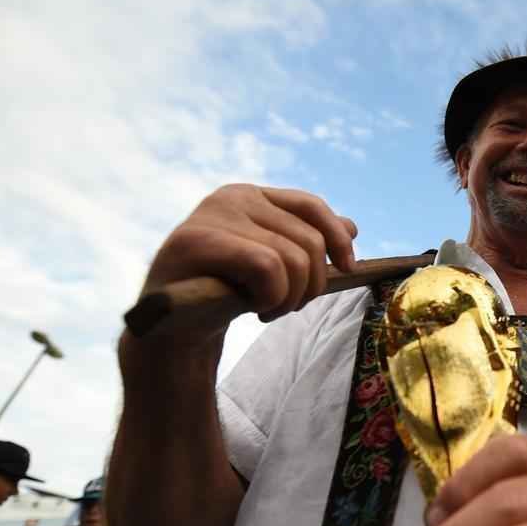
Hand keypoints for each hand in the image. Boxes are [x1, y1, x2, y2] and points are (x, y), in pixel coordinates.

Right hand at [133, 184, 357, 348]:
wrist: (174, 329)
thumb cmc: (225, 295)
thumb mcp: (274, 267)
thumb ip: (306, 244)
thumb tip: (352, 226)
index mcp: (252, 196)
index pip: (311, 206)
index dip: (337, 238)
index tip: (348, 268)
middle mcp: (232, 196)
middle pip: (309, 241)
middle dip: (309, 286)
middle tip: (283, 306)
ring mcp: (212, 215)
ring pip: (292, 259)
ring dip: (287, 298)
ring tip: (263, 308)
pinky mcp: (196, 241)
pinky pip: (267, 267)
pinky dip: (270, 297)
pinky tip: (250, 307)